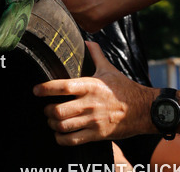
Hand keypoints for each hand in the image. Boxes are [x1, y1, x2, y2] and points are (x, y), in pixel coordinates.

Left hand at [33, 41, 153, 144]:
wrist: (143, 110)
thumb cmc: (124, 88)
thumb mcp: (109, 69)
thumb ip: (96, 54)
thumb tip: (88, 40)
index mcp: (90, 85)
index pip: (62, 86)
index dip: (46, 88)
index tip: (35, 90)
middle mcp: (89, 104)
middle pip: (58, 110)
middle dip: (47, 111)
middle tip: (46, 109)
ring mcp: (93, 121)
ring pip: (64, 126)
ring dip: (53, 125)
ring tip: (52, 121)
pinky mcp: (98, 135)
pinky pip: (74, 140)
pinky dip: (62, 139)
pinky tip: (59, 135)